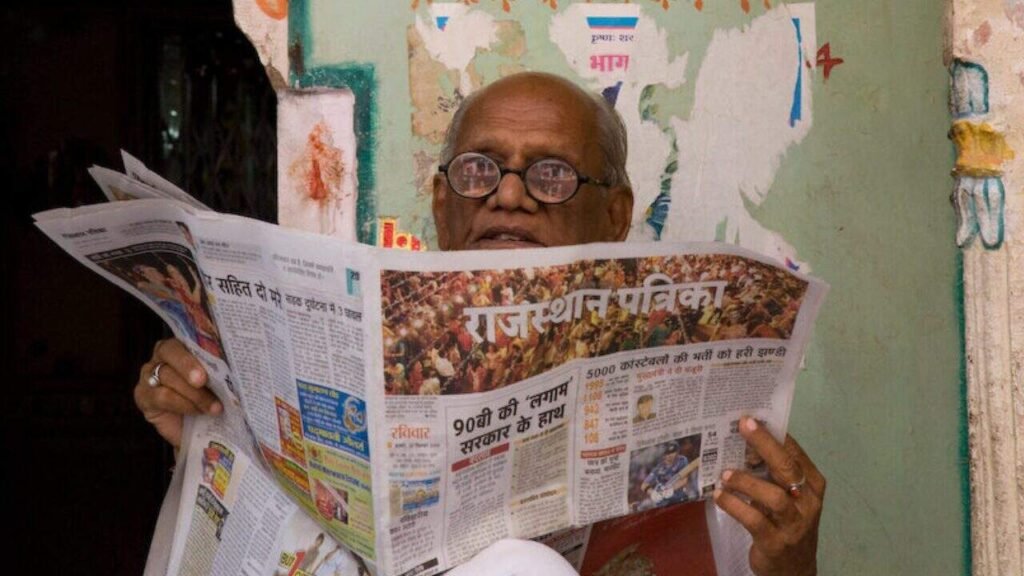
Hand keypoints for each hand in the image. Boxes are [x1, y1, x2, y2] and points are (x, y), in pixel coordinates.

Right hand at [134, 338, 221, 447]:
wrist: (201, 431)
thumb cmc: (212, 400)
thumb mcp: (220, 383)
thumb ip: (221, 370)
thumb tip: (239, 362)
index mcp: (182, 345)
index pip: (184, 335)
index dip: (197, 343)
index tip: (214, 355)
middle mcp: (162, 357)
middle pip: (170, 352)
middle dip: (188, 366)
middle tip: (203, 380)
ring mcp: (149, 375)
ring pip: (167, 376)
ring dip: (193, 393)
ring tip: (214, 407)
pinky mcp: (143, 396)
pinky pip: (161, 396)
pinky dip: (182, 404)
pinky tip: (197, 411)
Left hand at [714, 417, 824, 575]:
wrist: (793, 569)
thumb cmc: (787, 522)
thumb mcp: (788, 496)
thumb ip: (774, 473)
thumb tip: (744, 441)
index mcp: (812, 484)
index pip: (795, 453)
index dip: (773, 434)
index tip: (750, 418)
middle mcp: (808, 502)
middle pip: (787, 468)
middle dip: (764, 444)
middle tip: (742, 426)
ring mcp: (794, 524)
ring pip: (773, 496)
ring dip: (746, 481)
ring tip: (724, 474)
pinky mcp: (776, 542)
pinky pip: (754, 520)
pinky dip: (735, 506)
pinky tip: (720, 497)